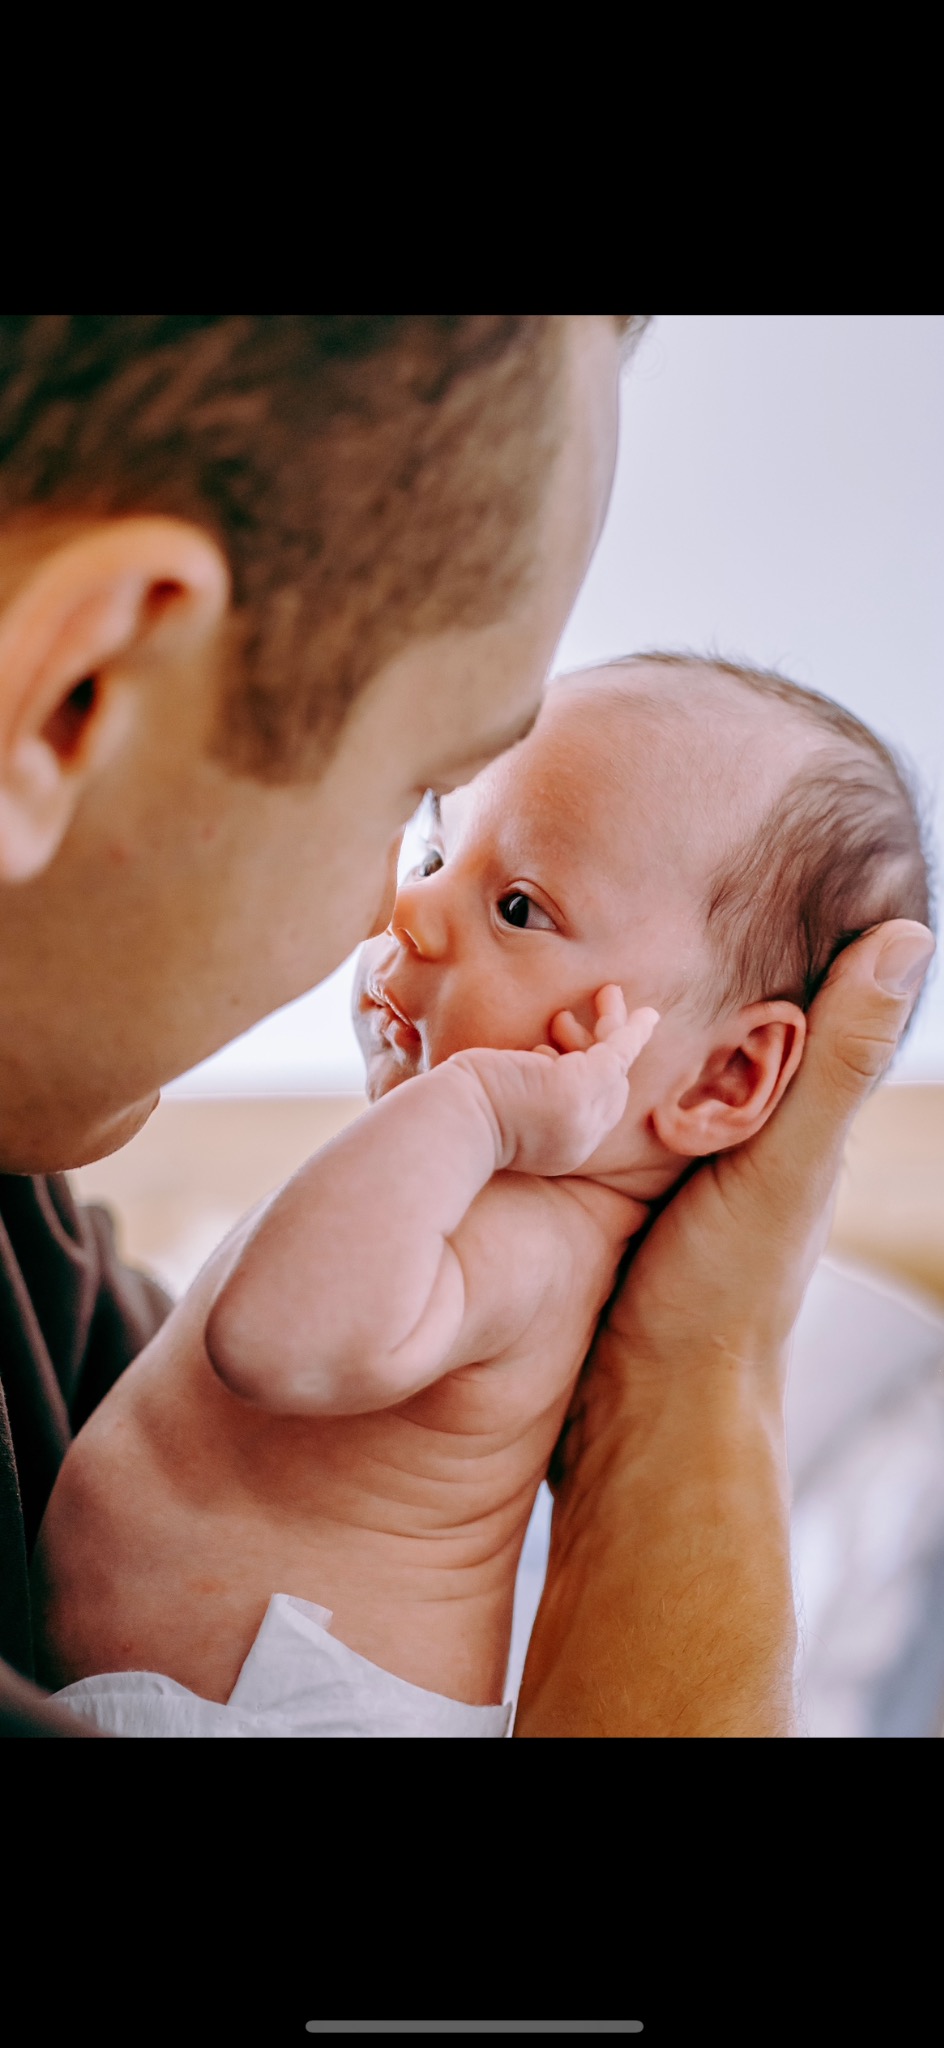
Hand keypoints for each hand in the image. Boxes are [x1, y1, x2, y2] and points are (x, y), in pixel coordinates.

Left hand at [450, 987, 658, 1179]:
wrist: (449, 1126)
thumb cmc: (453, 1114)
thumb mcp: (497, 1105)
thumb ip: (522, 1088)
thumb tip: (531, 1057)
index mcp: (559, 1150)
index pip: (588, 1113)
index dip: (582, 1081)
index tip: (558, 1055)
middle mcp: (579, 1138)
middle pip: (609, 1090)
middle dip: (604, 1052)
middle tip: (573, 1019)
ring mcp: (584, 1115)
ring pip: (613, 1066)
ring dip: (612, 1028)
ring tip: (599, 995)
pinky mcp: (582, 1087)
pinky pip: (620, 1053)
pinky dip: (634, 1031)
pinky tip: (649, 1015)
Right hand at [517, 921, 934, 1737]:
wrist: (638, 1424)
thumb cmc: (720, 1300)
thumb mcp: (783, 1165)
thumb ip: (834, 1059)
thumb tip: (909, 936)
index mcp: (781, 1119)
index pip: (781, 998)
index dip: (760, 929)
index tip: (717, 849)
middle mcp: (722, 1136)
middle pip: (695, 1025)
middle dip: (655, 961)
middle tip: (595, 883)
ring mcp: (654, 1170)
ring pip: (630, 1066)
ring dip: (591, 1015)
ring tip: (533, 940)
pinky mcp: (591, 1198)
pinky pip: (577, 1113)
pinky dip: (554, 1073)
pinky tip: (507, 1042)